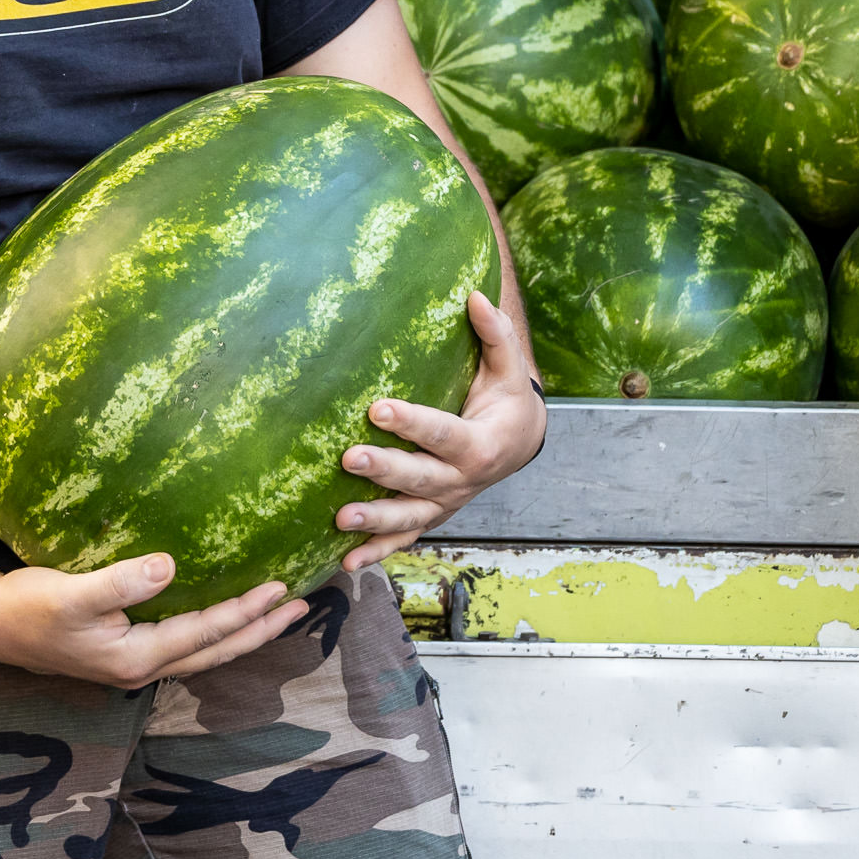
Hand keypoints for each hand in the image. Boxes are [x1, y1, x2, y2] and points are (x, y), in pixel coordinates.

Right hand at [0, 554, 307, 688]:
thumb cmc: (26, 608)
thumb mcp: (71, 593)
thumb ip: (120, 583)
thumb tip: (168, 566)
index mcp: (136, 658)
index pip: (206, 633)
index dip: (245, 611)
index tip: (281, 587)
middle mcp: (142, 667)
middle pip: (217, 650)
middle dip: (261, 629)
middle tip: (304, 605)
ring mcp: (134, 661)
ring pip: (204, 649)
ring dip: (243, 630)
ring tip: (278, 609)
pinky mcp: (126, 647)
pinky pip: (186, 639)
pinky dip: (215, 626)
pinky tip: (224, 607)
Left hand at [336, 289, 546, 566]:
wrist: (519, 443)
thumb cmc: (506, 400)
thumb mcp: (507, 369)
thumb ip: (495, 335)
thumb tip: (475, 295)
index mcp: (480, 444)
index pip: (443, 433)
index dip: (412, 423)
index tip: (377, 407)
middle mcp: (463, 481)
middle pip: (421, 479)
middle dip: (385, 470)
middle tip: (348, 458)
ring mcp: (445, 504)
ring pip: (409, 518)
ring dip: (375, 521)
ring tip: (339, 518)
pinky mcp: (431, 516)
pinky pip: (404, 539)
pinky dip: (377, 553)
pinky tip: (345, 563)